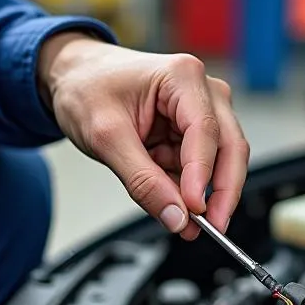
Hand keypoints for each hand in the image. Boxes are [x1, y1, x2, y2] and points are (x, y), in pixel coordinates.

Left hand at [38, 33, 249, 239]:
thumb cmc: (87, 87)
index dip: (203, 175)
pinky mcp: (192, 132)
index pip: (206, 132)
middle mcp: (202, 91)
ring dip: (199, 193)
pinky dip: (185, 188)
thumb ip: (142, 180)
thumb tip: (175, 215)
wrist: (75, 77)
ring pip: (219, 162)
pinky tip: (167, 197)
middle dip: (221, 191)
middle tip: (211, 227)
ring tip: (176, 216)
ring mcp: (201, 111)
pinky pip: (199, 169)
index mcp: (182, 77)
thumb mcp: (106, 137)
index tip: (194, 210)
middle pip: (229, 147)